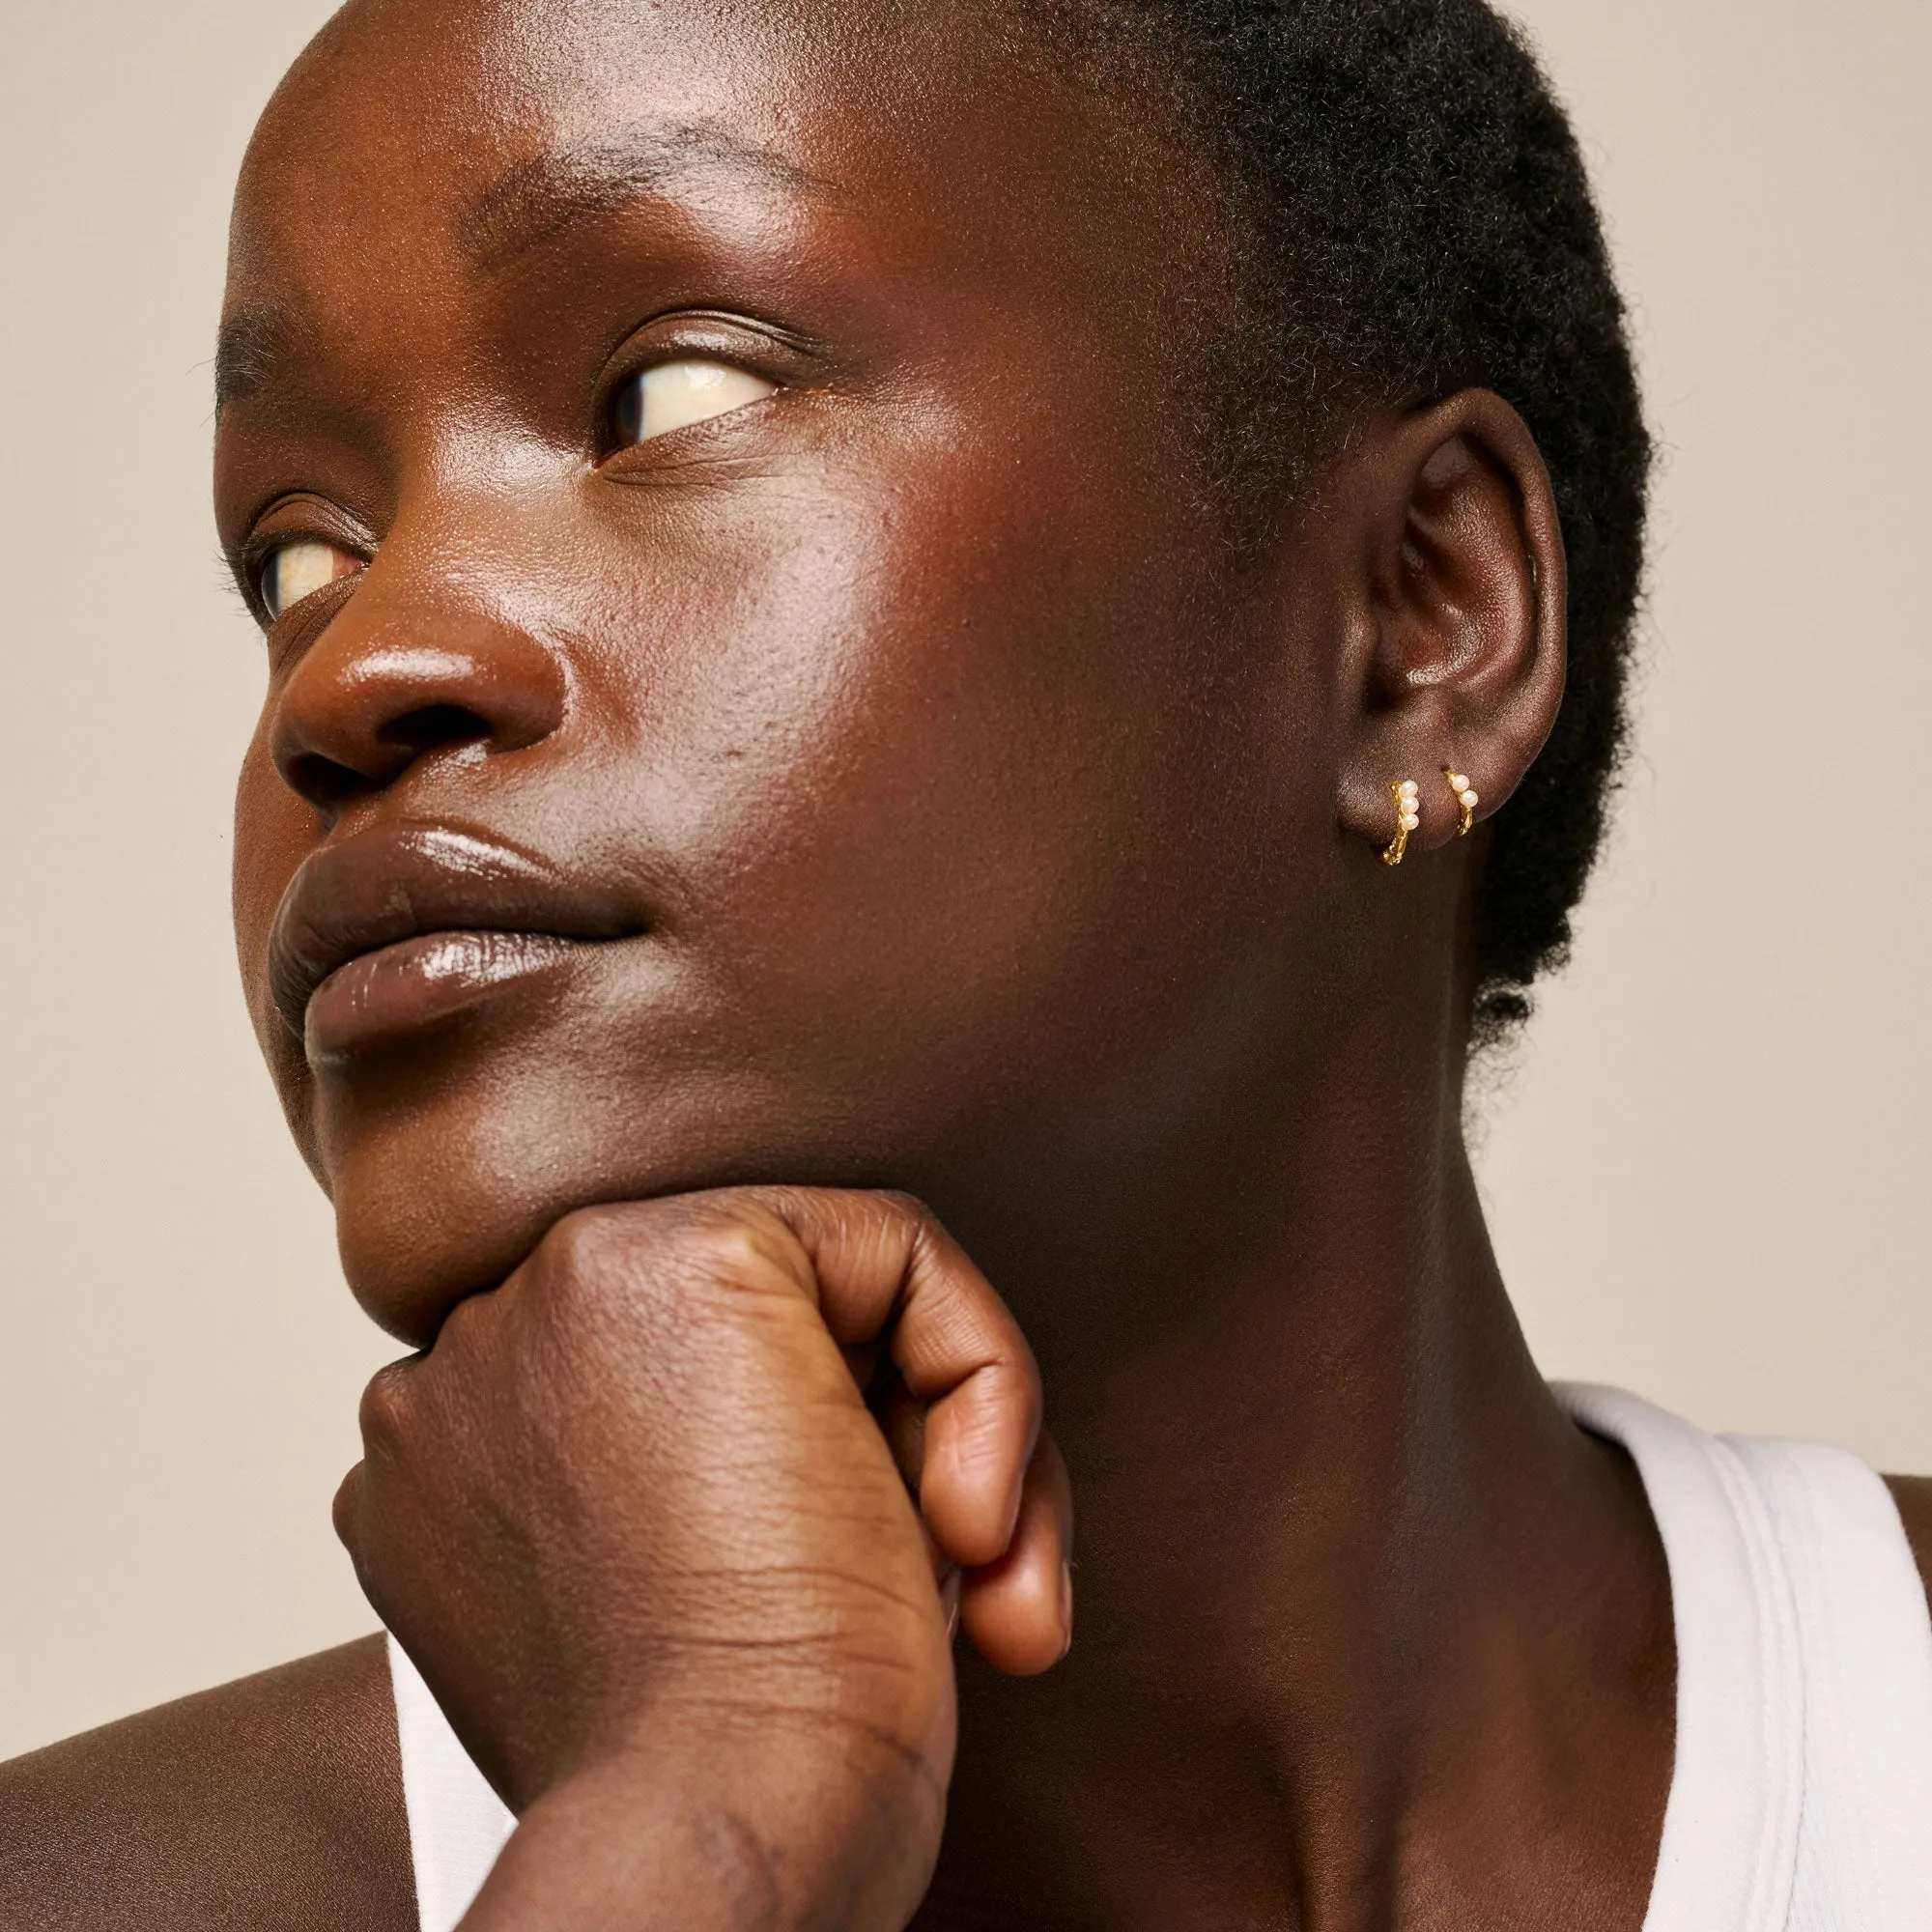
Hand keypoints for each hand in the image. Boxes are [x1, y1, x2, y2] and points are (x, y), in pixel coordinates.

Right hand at [333, 1188, 1071, 1931]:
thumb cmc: (703, 1764)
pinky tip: (974, 1526)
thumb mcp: (651, 1600)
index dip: (797, 1494)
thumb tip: (810, 1438)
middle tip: (957, 1598)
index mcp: (450, 1449)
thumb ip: (662, 1482)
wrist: (709, 1823)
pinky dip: (986, 1380)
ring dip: (941, 1444)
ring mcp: (572, 1286)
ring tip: (975, 1586)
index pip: (666, 1399)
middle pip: (752, 1341)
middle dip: (885, 1460)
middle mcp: (480, 1348)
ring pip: (836, 1297)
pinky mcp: (698, 1256)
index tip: (859, 1617)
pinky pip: (900, 1254)